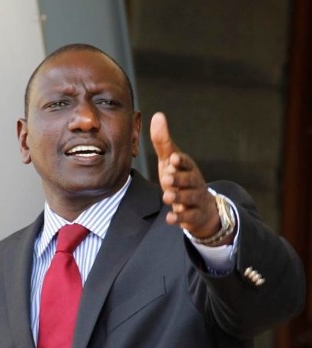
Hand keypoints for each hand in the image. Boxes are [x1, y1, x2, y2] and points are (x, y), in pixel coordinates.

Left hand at [150, 112, 220, 238]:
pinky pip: (189, 218)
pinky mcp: (195, 216)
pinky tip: (170, 218)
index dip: (180, 160)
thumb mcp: (170, 161)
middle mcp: (195, 182)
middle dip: (179, 179)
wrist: (201, 208)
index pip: (185, 162)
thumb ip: (162, 142)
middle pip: (189, 180)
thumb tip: (157, 115)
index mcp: (188, 168)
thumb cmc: (181, 180)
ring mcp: (196, 200)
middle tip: (166, 177)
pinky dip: (180, 218)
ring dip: (179, 198)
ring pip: (190, 198)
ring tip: (167, 197)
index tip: (173, 157)